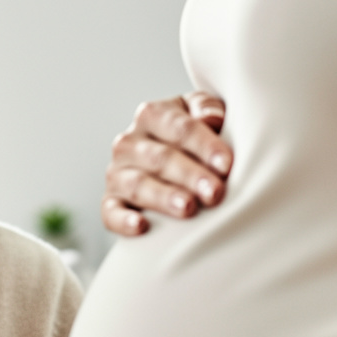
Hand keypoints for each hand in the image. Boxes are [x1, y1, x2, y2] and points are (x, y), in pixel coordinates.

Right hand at [103, 91, 232, 235]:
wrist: (172, 162)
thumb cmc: (192, 138)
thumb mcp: (203, 113)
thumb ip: (208, 110)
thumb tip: (212, 118)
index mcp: (152, 115)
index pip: (179, 128)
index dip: (204, 145)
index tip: (226, 164)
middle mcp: (128, 142)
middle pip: (160, 158)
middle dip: (190, 175)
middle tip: (214, 192)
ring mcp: (116, 173)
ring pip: (137, 185)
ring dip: (163, 197)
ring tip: (187, 208)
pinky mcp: (110, 202)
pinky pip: (111, 212)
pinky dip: (124, 220)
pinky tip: (141, 226)